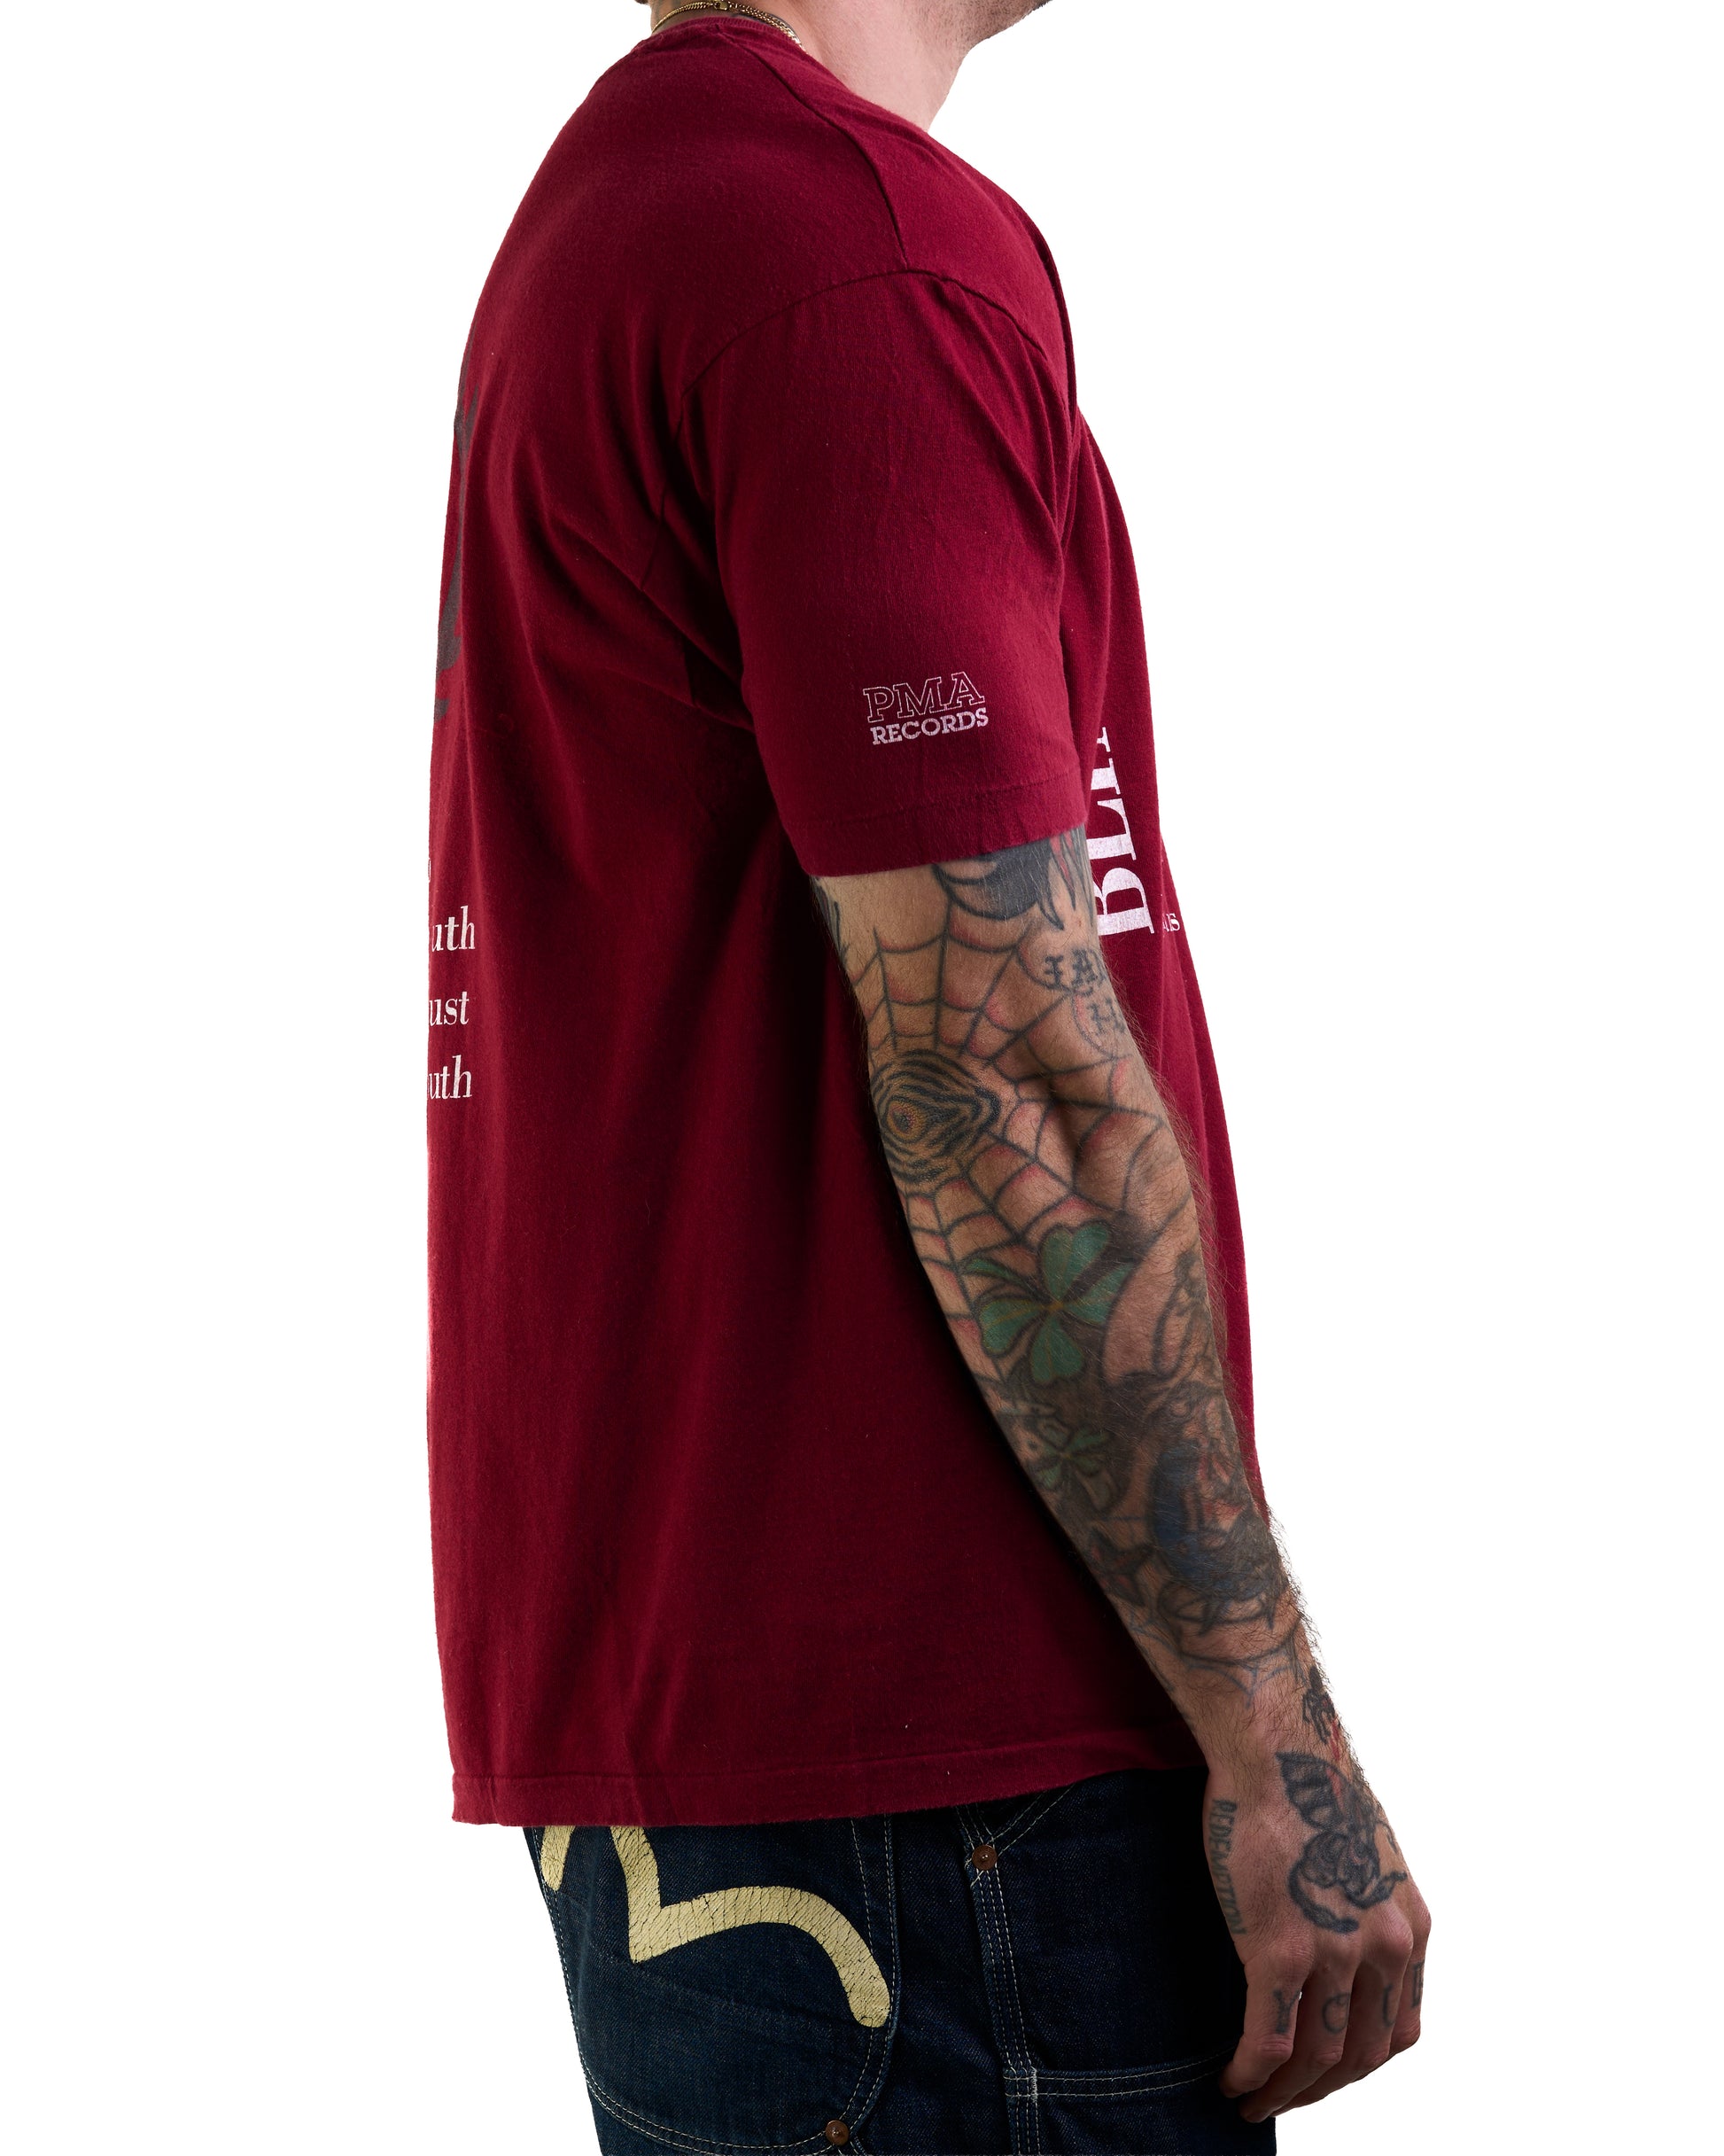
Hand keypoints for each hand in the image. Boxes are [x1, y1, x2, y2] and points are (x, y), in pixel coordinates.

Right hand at [1205, 1749, 1430, 2121]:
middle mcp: (1385, 1949)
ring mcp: (1335, 1953)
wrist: (1275, 1746)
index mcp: (1410, 1927)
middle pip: (1364, 2056)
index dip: (1361, 2063)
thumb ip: (1363, 1906)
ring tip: (1252, 2100)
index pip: (1399, 2029)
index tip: (1327, 2071)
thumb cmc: (1305, 1784)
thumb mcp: (1365, 1852)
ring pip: (1318, 2059)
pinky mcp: (1279, 1950)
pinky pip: (1269, 2041)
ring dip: (1284, 2094)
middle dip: (1323, 2090)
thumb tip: (1337, 1938)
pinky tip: (1232, 2080)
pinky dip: (1252, 2074)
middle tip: (1286, 2098)